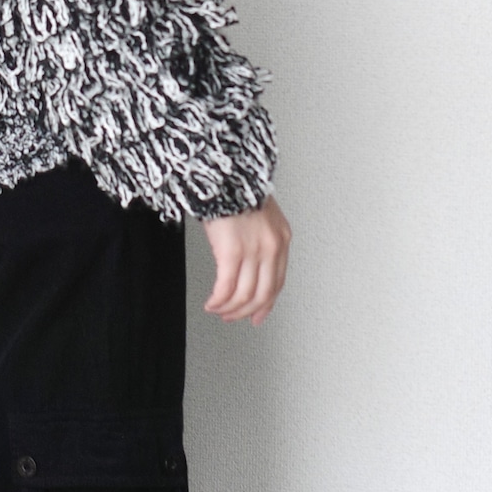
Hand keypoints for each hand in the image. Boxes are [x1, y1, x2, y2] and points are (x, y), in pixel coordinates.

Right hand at [201, 194, 290, 325]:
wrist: (225, 174)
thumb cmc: (236, 190)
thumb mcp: (258, 216)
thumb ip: (259, 239)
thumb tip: (247, 263)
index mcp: (281, 239)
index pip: (277, 282)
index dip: (266, 304)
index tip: (257, 316)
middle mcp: (271, 247)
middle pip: (263, 293)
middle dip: (245, 311)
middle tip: (232, 317)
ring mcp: (253, 250)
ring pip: (244, 294)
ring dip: (229, 308)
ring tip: (217, 310)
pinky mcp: (232, 251)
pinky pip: (226, 287)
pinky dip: (218, 300)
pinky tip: (211, 302)